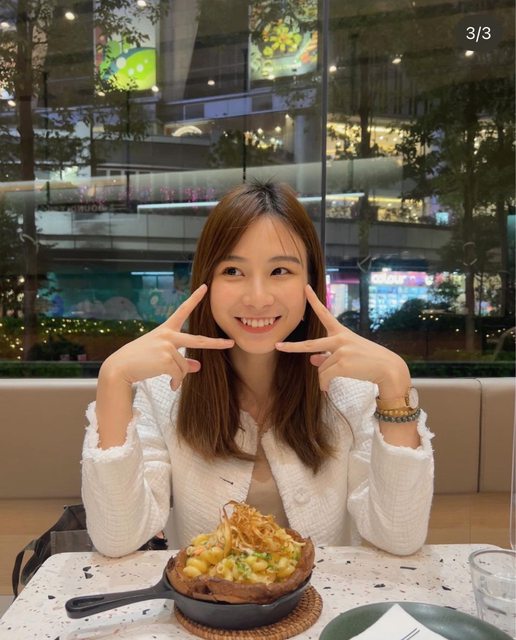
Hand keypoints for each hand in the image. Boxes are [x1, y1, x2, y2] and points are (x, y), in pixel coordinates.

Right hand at [101, 284, 233, 389]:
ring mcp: (167, 346)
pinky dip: (176, 382)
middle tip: (230, 343)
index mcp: (166, 329)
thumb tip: (198, 366)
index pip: (183, 310)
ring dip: (179, 377)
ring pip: (184, 366)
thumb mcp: (160, 355)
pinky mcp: (165, 359)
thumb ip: (180, 358)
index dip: (195, 298)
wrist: (120, 367)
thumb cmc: (139, 360)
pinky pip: (179, 374)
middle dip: (216, 343)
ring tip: (171, 381)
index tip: (205, 287)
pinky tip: (171, 385)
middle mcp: (168, 335)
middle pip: (198, 340)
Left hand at [275, 284, 409, 397]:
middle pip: (310, 344)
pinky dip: (324, 385)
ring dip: (324, 378)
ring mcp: (340, 350)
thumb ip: (328, 355)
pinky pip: (324, 377)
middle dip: (292, 346)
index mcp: (342, 332)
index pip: (325, 313)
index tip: (305, 288)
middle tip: (278, 346)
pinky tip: (328, 389)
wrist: (388, 369)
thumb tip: (312, 360)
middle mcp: (339, 338)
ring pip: (321, 368)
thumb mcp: (349, 354)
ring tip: (331, 383)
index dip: (314, 301)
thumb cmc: (369, 361)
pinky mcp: (342, 363)